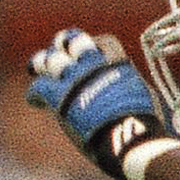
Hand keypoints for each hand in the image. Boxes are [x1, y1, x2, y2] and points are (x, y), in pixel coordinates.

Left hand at [27, 28, 170, 179]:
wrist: (130, 139)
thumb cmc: (144, 128)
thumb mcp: (144, 96)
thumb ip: (130, 87)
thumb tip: (131, 89)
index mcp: (120, 64)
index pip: (104, 41)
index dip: (94, 43)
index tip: (90, 48)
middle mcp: (96, 66)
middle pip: (74, 41)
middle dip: (63, 43)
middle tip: (56, 48)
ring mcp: (77, 81)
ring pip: (51, 60)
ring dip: (42, 62)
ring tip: (34, 67)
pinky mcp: (62, 99)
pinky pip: (40, 88)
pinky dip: (35, 94)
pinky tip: (35, 101)